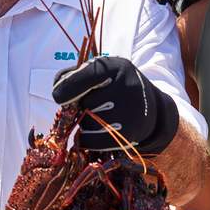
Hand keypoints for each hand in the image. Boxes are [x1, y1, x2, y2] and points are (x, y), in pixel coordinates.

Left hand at [52, 56, 179, 154]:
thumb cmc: (117, 86)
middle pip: (83, 104)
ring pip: (86, 125)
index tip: (58, 96)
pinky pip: (91, 142)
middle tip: (96, 103)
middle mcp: (126, 88)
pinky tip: (99, 130)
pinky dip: (88, 139)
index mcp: (117, 67)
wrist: (151, 108)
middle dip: (81, 106)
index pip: (85, 76)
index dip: (67, 87)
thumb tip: (58, 92)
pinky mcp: (127, 136)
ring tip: (102, 116)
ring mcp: (129, 113)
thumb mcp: (102, 71)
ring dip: (85, 123)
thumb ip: (74, 75)